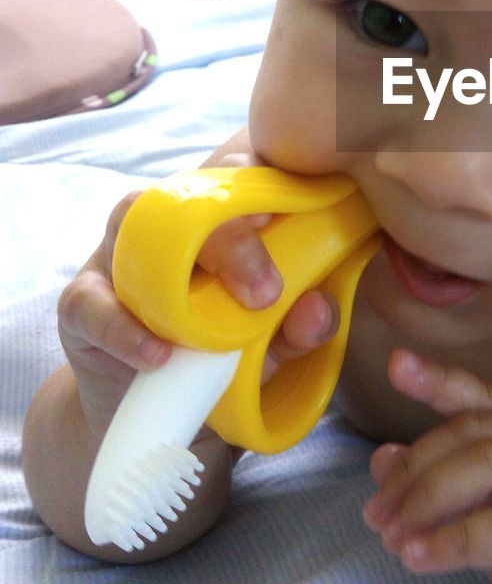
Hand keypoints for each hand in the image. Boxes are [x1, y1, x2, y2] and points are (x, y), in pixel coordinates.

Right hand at [57, 151, 339, 441]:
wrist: (159, 411)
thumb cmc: (227, 354)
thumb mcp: (271, 347)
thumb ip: (296, 327)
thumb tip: (318, 311)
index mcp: (222, 217)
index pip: (238, 172)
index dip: (254, 175)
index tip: (277, 210)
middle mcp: (169, 222)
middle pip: (189, 198)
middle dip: (230, 239)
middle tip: (265, 292)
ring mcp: (119, 254)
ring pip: (129, 225)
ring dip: (170, 271)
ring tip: (204, 327)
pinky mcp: (81, 303)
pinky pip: (90, 302)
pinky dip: (123, 329)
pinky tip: (157, 355)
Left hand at [362, 350, 491, 583]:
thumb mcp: (487, 517)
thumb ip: (441, 487)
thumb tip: (383, 459)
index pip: (484, 397)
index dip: (440, 379)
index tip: (396, 365)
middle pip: (476, 432)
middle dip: (416, 469)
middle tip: (376, 513)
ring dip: (429, 499)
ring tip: (391, 538)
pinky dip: (456, 540)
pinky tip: (419, 559)